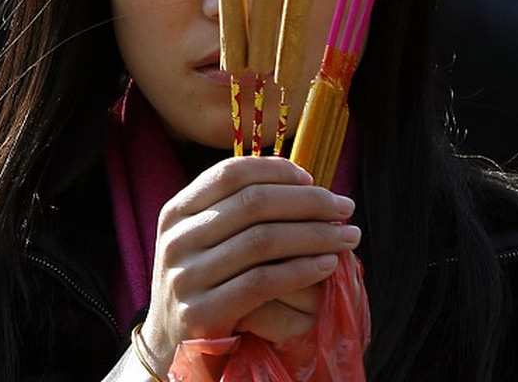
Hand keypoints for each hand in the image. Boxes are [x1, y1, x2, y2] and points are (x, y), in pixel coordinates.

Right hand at [140, 156, 358, 364]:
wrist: (170, 346)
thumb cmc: (203, 285)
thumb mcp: (204, 240)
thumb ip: (236, 211)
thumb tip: (300, 181)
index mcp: (177, 211)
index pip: (231, 174)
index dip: (276, 171)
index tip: (312, 178)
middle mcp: (177, 239)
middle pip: (252, 204)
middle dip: (308, 201)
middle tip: (345, 208)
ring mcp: (186, 276)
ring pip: (261, 241)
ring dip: (314, 235)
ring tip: (346, 237)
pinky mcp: (202, 313)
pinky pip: (262, 283)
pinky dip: (301, 270)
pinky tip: (327, 265)